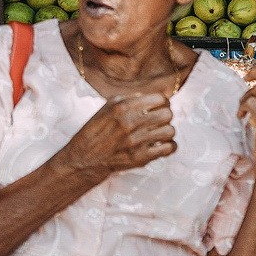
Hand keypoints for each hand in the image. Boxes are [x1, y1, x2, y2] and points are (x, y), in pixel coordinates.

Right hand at [60, 92, 176, 178]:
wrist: (84, 158)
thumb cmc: (97, 130)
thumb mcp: (108, 107)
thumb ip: (131, 98)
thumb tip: (151, 97)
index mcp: (122, 107)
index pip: (159, 99)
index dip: (163, 102)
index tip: (160, 106)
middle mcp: (130, 123)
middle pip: (168, 114)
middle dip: (165, 116)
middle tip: (159, 120)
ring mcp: (136, 141)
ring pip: (170, 131)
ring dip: (166, 131)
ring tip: (159, 133)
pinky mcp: (140, 158)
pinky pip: (169, 148)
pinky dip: (169, 146)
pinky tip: (160, 144)